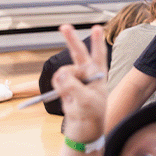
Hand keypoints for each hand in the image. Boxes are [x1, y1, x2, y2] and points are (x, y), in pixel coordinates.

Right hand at [52, 25, 108, 143]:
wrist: (83, 128)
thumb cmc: (92, 114)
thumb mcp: (85, 101)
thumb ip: (73, 87)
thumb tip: (59, 74)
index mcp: (99, 74)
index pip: (99, 55)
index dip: (97, 42)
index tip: (96, 27)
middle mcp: (87, 73)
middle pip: (79, 53)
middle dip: (71, 40)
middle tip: (64, 26)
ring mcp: (75, 79)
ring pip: (63, 72)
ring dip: (63, 81)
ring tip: (71, 96)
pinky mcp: (64, 86)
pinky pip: (57, 81)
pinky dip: (57, 86)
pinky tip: (64, 96)